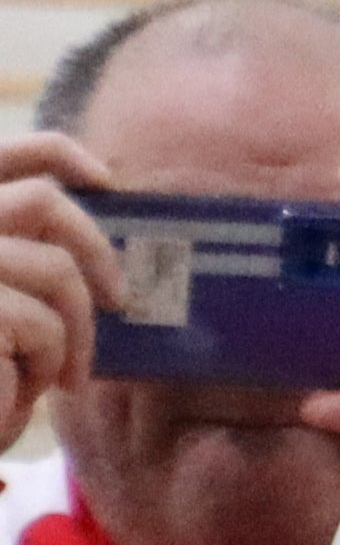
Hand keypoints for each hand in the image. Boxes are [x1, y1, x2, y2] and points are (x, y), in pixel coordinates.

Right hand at [0, 131, 129, 446]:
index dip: (59, 152)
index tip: (108, 180)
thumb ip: (23, 256)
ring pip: (56, 269)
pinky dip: (50, 362)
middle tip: (123, 300)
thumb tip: (100, 223)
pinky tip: (29, 392)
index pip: (1, 155)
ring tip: (65, 374)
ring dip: (75, 328)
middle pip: (43, 201)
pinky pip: (42, 323)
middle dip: (97, 249)